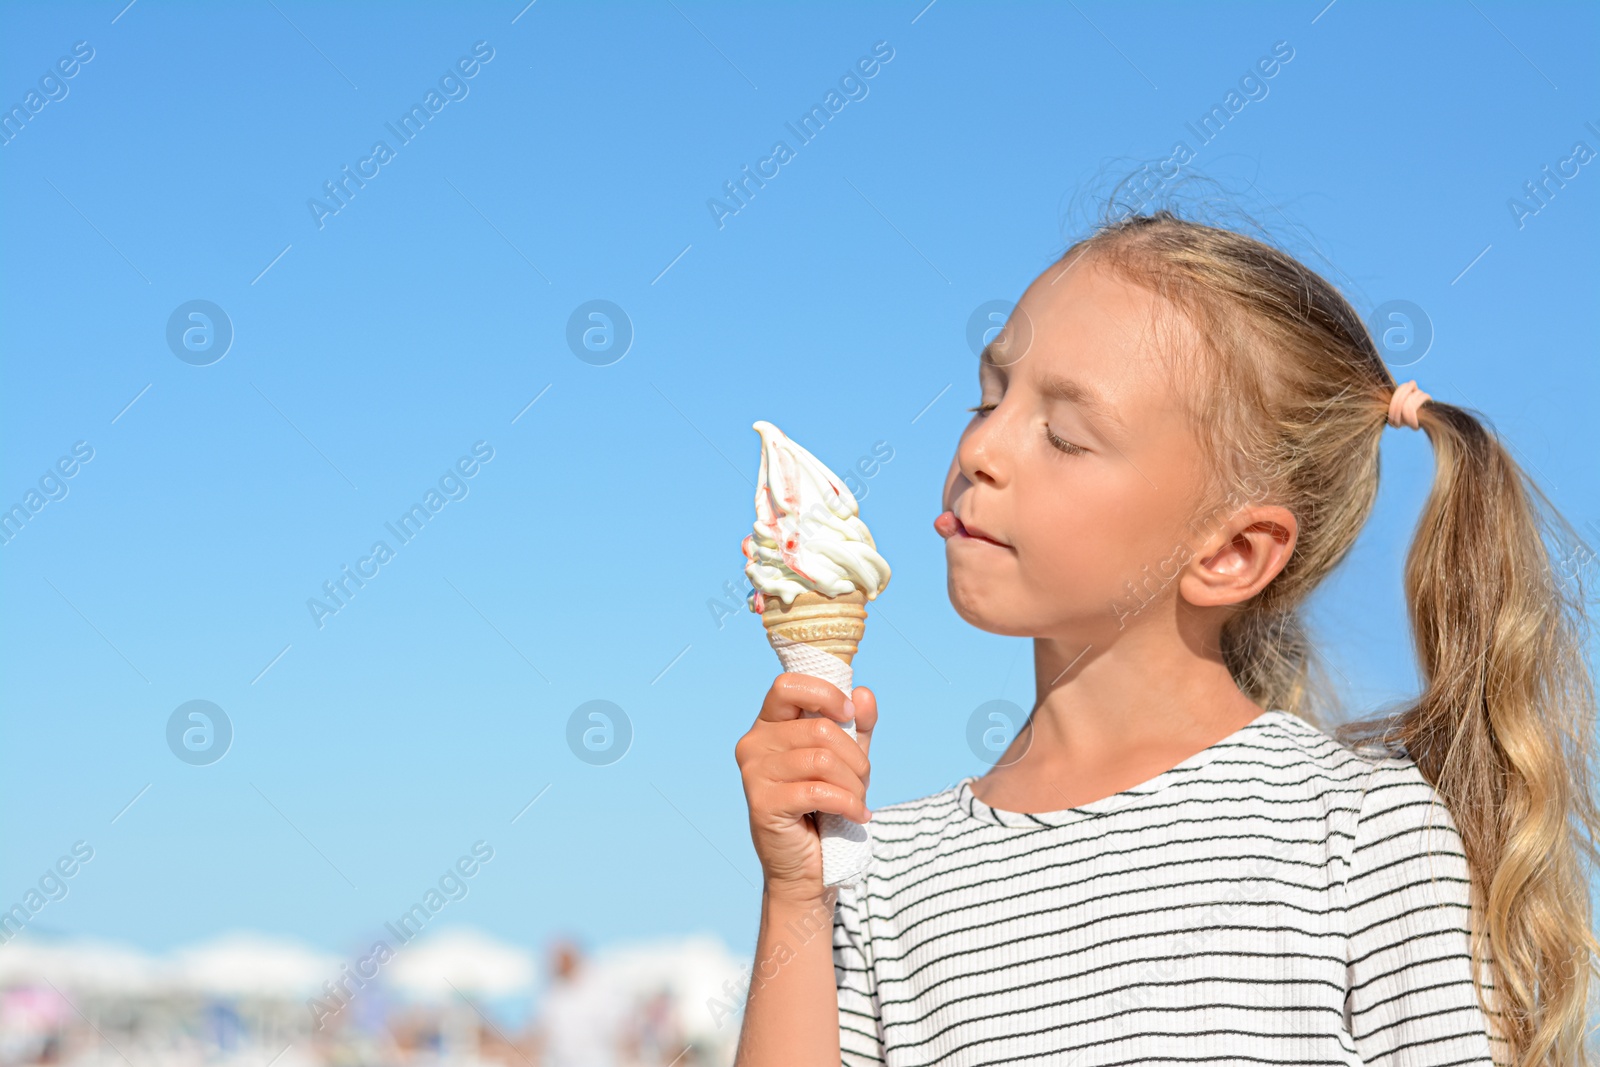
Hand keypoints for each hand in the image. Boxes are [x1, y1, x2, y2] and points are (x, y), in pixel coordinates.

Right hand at [734, 672, 876, 905]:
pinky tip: (858, 815)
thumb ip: (856, 726)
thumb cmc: (825, 806)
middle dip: (854, 757)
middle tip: (862, 780)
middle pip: (818, 728)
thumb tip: (864, 694)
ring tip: (859, 800)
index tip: (849, 714)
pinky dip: (848, 804)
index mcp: (769, 724)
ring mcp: (754, 774)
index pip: (787, 685)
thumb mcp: (847, 759)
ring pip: (821, 760)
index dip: (824, 694)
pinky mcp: (763, 803)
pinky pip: (818, 791)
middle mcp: (754, 744)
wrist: (806, 867)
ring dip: (854, 784)